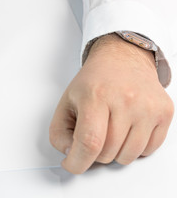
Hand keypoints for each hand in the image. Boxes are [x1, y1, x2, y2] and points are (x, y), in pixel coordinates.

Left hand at [49, 33, 173, 173]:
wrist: (122, 58)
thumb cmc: (94, 80)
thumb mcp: (66, 101)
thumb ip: (59, 131)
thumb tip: (70, 153)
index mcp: (96, 95)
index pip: (89, 142)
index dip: (78, 161)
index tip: (72, 164)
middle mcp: (125, 100)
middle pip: (107, 152)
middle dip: (94, 153)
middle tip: (92, 134)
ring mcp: (147, 107)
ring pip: (128, 156)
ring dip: (114, 152)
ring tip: (109, 129)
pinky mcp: (164, 112)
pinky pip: (148, 150)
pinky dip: (133, 147)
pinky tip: (126, 128)